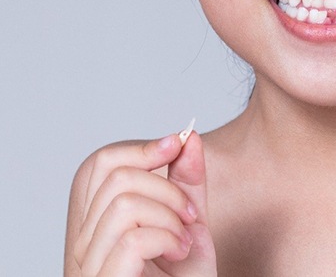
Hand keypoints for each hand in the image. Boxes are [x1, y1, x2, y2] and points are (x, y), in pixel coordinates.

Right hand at [71, 131, 216, 275]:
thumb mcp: (189, 221)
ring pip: (124, 203)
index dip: (141, 147)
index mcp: (96, 223)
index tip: (177, 145)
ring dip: (169, 214)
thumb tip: (187, 137)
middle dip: (164, 184)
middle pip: (112, 174)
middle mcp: (81, 244)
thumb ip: (187, 181)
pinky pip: (131, 239)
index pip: (99, 163)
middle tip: (188, 212)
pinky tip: (179, 252)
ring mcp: (87, 268)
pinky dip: (166, 237)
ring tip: (184, 238)